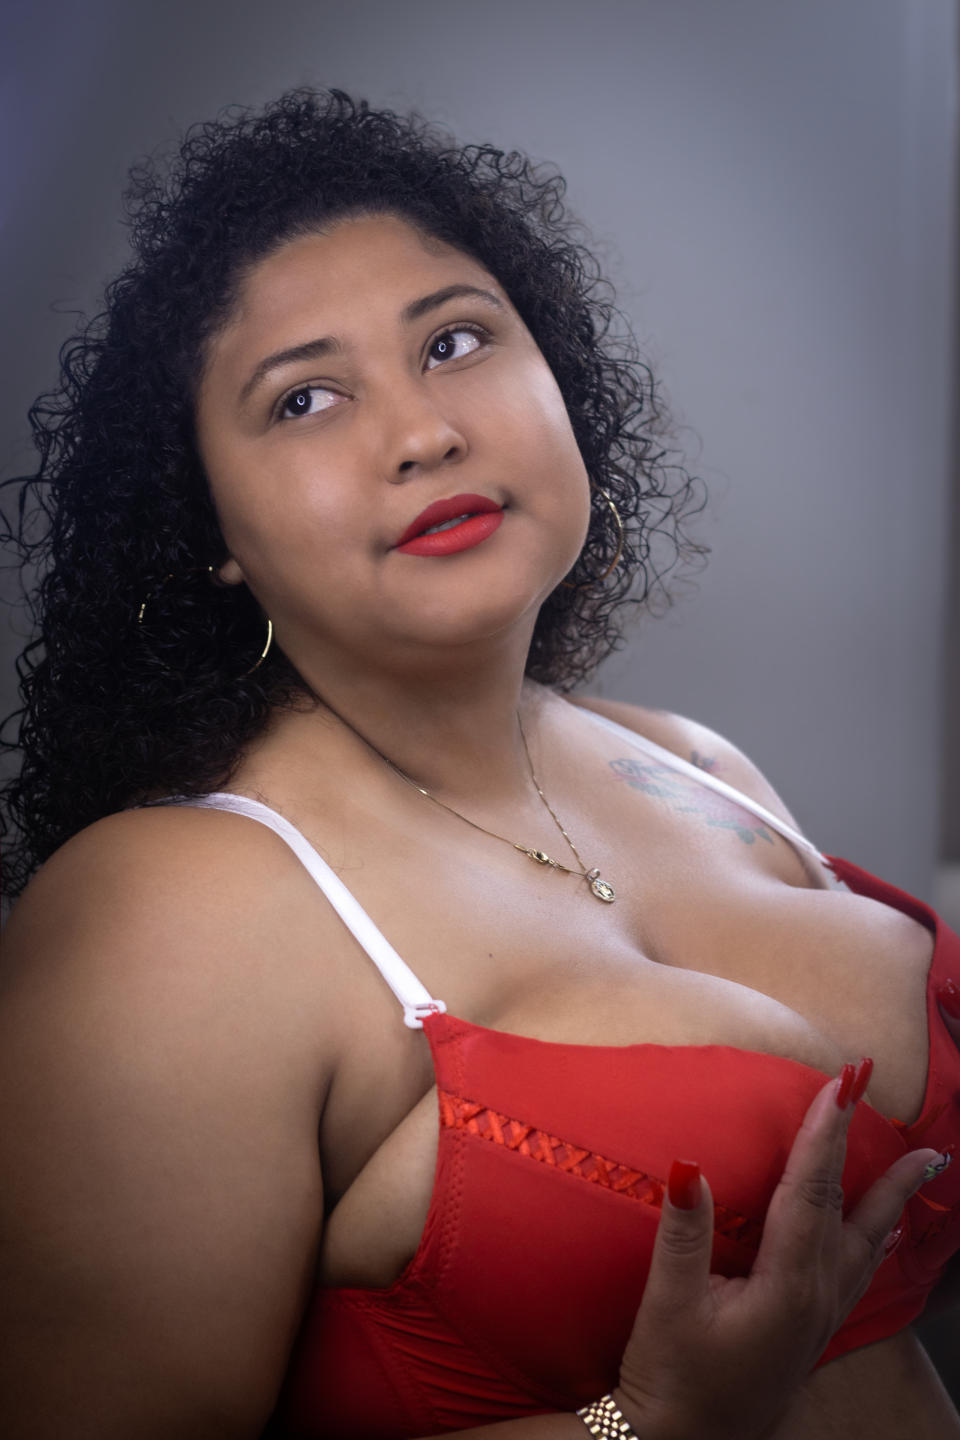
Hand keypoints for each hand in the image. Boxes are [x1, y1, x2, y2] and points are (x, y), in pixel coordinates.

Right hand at [613, 1066, 940, 1439]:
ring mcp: (818, 1318)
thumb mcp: (668, 1305)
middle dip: (873, 1155)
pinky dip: (875, 1241)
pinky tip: (883, 1238)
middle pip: (850, 1211)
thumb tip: (688, 1164)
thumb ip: (683, 1233)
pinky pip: (856, 1273)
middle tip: (892, 1106)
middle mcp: (816, 1298)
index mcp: (787, 1286)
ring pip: (866, 1243)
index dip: (824, 1133)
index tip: (841, 1084)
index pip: (810, 1191)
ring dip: (894, 1198)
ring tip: (926, 1163)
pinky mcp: (810, 1332)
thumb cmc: (671, 1378)